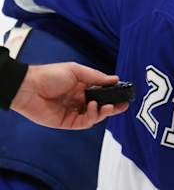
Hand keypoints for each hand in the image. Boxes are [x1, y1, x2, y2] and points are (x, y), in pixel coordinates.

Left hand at [11, 62, 128, 129]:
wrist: (29, 87)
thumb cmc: (50, 75)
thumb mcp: (77, 71)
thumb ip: (96, 77)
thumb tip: (115, 79)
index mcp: (82, 87)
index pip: (102, 92)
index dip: (113, 94)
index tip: (124, 93)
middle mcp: (79, 100)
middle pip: (101, 106)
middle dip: (114, 106)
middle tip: (124, 105)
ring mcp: (73, 111)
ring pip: (95, 116)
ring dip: (104, 112)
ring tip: (107, 106)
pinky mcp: (67, 122)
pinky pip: (84, 122)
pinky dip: (92, 116)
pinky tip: (93, 107)